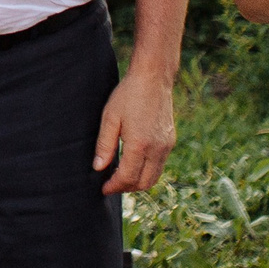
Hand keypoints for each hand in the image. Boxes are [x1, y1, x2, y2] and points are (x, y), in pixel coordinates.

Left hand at [94, 68, 176, 194]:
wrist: (153, 79)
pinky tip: (134, 164)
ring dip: (138, 182)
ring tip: (121, 177)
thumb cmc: (128, 95)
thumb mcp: (110, 118)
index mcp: (140, 144)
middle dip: (126, 188)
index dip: (114, 186)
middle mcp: (157, 149)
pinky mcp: (170, 141)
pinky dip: (147, 172)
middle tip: (111, 185)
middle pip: (143, 182)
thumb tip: (98, 168)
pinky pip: (160, 165)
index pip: (127, 177)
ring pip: (154, 177)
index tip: (103, 188)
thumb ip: (104, 145)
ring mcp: (166, 146)